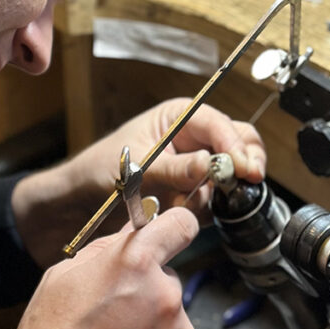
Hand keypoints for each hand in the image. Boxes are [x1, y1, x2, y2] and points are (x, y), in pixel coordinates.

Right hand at [0, 207, 197, 328]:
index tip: (170, 234)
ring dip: (151, 322)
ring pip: (171, 313)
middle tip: (111, 313)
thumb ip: (104, 249)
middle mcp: (166, 293)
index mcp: (135, 262)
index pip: (181, 224)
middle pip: (167, 275)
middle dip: (145, 286)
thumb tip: (131, 233)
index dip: (174, 227)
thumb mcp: (61, 277)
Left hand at [76, 98, 266, 219]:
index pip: (218, 124)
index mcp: (180, 117)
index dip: (234, 145)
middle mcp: (193, 138)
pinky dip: (205, 209)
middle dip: (244, 162)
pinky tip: (180, 211)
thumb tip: (210, 163)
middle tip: (246, 182)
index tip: (243, 168)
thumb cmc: (101, 168)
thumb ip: (174, 168)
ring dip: (217, 192)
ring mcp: (196, 165)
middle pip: (239, 142)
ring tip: (185, 202)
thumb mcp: (137, 166)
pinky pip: (215, 199)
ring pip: (231, 173)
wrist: (83, 199)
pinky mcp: (194, 191)